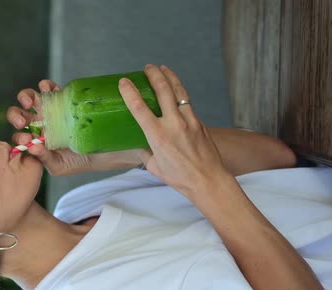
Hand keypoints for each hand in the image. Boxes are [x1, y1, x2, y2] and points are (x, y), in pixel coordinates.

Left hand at [7, 80, 143, 175]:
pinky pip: (49, 89)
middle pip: (20, 115)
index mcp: (35, 141)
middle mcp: (39, 125)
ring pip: (30, 99)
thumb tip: (32, 148)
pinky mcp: (62, 99)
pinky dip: (45, 86)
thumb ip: (44, 160)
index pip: (19, 136)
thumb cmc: (79, 161)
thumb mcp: (60, 166)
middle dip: (16, 116)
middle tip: (22, 121)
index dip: (18, 136)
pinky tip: (46, 88)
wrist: (103, 151)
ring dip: (26, 97)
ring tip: (31, 102)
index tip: (26, 139)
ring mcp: (49, 111)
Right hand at [118, 64, 230, 194]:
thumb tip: (141, 142)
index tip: (124, 82)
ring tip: (163, 68)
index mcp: (157, 136)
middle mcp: (173, 124)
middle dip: (154, 75)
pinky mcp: (199, 122)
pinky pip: (187, 102)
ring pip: (179, 91)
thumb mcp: (153, 166)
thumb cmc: (178, 177)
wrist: (207, 180)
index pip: (139, 108)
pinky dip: (180, 92)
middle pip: (163, 90)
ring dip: (170, 77)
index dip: (130, 92)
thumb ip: (145, 151)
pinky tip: (176, 89)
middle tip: (148, 67)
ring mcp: (189, 120)